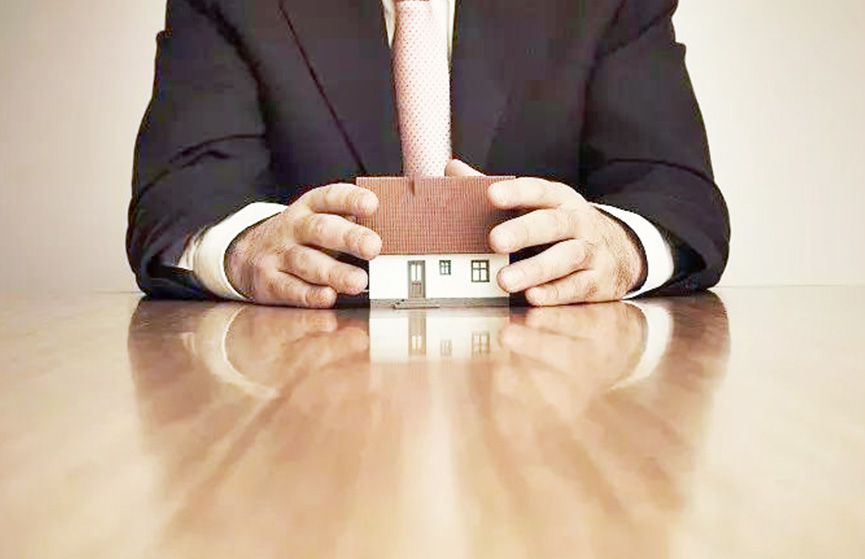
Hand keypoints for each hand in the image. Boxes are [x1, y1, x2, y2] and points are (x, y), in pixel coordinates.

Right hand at [225, 184, 381, 306]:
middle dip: (349, 237)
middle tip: (374, 247)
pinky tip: (328, 297)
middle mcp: (293, 228)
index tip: (372, 204)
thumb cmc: (297, 240)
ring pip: (306, 261)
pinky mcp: (268, 281)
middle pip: (320, 229)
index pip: (329, 197)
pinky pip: (289, 288)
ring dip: (334, 272)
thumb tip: (394, 226)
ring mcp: (278, 255)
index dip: (351, 199)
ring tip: (358, 281)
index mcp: (308, 208)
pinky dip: (309, 294)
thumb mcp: (317, 223)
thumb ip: (347, 223)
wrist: (244, 257)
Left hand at [446, 160, 645, 305]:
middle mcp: (579, 223)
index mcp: (560, 200)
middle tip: (495, 240)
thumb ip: (497, 193)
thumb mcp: (538, 206)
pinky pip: (577, 288)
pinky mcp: (599, 281)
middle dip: (524, 231)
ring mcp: (592, 252)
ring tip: (504, 280)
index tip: (491, 195)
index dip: (516, 192)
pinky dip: (555, 294)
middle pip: (553, 224)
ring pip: (566, 258)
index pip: (539, 191)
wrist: (621, 253)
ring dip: (535, 269)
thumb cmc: (562, 227)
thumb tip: (453, 169)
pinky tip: (533, 298)